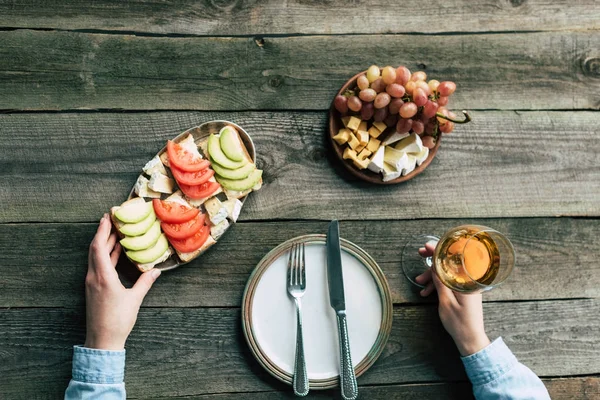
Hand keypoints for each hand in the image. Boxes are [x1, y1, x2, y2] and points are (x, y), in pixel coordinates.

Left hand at [84, 213, 160, 349]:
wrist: (102, 340)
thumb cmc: (118, 320)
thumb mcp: (134, 299)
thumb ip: (145, 282)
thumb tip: (155, 269)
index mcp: (102, 277)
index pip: (98, 247)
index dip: (102, 231)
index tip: (106, 217)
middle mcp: (93, 277)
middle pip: (95, 249)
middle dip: (103, 233)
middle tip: (112, 220)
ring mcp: (92, 283)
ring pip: (96, 258)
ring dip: (105, 244)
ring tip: (116, 233)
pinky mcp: (94, 289)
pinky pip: (99, 267)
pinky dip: (107, 257)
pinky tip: (116, 253)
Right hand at [416, 242, 489, 355]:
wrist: (470, 338)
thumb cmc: (459, 323)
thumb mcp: (445, 301)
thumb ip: (440, 281)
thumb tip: (434, 264)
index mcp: (466, 282)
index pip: (452, 259)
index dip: (438, 250)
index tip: (426, 246)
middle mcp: (468, 281)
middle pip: (450, 263)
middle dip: (433, 260)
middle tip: (419, 256)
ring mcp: (466, 286)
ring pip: (447, 272)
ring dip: (433, 275)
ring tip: (420, 282)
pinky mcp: (463, 291)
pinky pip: (449, 281)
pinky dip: (438, 284)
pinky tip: (427, 291)